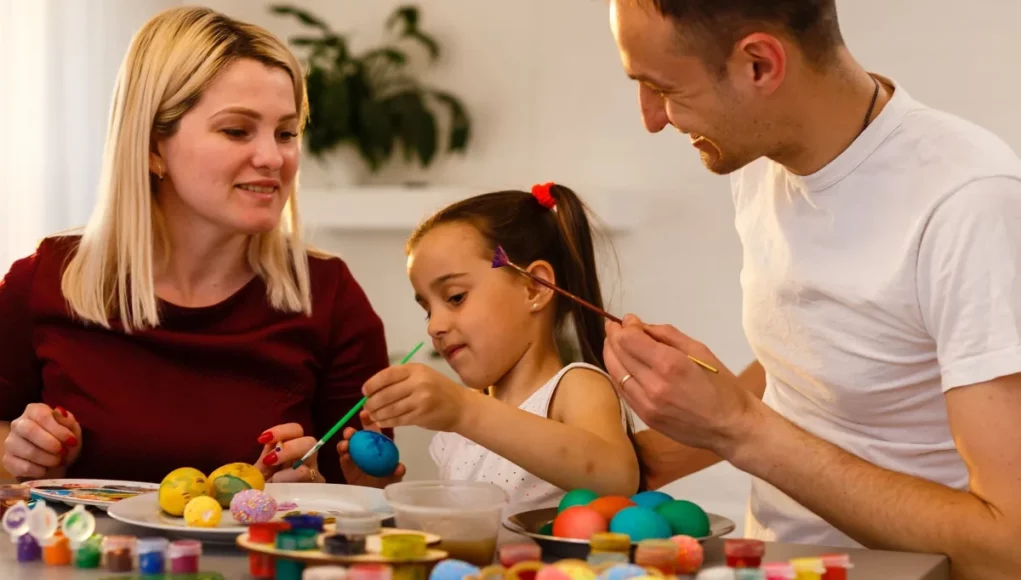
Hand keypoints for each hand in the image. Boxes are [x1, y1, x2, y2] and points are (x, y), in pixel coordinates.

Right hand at [3, 404, 81, 479]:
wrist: (57, 462)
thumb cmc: (64, 441)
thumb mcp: (72, 430)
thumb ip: (68, 421)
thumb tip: (59, 412)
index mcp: (34, 411)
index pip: (42, 416)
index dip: (58, 430)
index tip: (72, 441)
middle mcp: (18, 424)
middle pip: (30, 431)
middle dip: (51, 444)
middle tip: (63, 452)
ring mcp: (10, 442)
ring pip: (28, 451)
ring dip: (48, 459)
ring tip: (58, 461)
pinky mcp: (8, 460)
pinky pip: (24, 467)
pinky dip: (40, 470)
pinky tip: (46, 469)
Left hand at [254, 423, 323, 483]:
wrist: (261, 512)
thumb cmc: (261, 489)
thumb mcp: (258, 471)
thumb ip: (266, 455)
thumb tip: (266, 440)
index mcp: (291, 449)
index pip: (296, 431)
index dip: (282, 430)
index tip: (262, 439)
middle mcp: (305, 459)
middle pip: (310, 441)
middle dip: (290, 447)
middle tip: (271, 459)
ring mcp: (313, 474)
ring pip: (312, 459)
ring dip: (290, 467)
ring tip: (274, 479)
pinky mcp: (316, 488)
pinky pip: (310, 478)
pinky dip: (293, 479)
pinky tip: (282, 487)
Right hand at [337, 411, 406, 487]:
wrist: (375, 498)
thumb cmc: (386, 482)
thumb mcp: (394, 478)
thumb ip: (397, 472)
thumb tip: (400, 467)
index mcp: (377, 445)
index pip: (373, 430)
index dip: (369, 421)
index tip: (365, 413)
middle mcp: (364, 448)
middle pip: (357, 436)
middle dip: (351, 431)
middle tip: (350, 432)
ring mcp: (354, 457)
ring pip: (347, 445)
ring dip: (344, 442)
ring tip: (345, 444)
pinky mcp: (346, 467)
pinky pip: (343, 459)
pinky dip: (343, 456)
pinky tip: (345, 456)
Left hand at [362, 363, 469, 431]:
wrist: (461, 407)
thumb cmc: (439, 390)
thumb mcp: (423, 376)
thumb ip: (401, 380)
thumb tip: (373, 391)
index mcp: (416, 369)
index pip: (387, 375)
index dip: (372, 384)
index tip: (365, 392)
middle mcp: (418, 382)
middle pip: (386, 394)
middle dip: (372, 403)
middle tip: (366, 407)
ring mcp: (420, 400)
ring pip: (390, 408)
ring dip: (378, 414)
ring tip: (372, 416)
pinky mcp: (421, 415)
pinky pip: (398, 419)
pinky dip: (387, 421)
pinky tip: (382, 422)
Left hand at [604, 314, 758, 456]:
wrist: (731, 427)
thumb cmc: (721, 385)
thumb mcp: (699, 350)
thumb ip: (666, 335)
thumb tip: (636, 325)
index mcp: (670, 365)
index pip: (629, 340)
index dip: (623, 327)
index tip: (627, 320)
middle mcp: (653, 385)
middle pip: (618, 355)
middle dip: (613, 338)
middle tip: (614, 328)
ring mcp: (647, 405)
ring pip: (615, 374)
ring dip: (611, 356)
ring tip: (615, 344)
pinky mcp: (645, 418)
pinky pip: (623, 391)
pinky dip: (619, 375)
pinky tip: (623, 366)